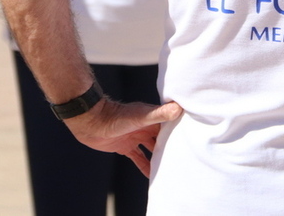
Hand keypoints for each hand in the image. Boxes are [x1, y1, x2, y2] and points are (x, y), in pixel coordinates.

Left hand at [65, 98, 183, 176]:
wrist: (90, 122)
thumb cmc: (115, 116)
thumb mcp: (139, 116)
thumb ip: (158, 114)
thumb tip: (179, 108)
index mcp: (151, 118)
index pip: (169, 124)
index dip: (180, 129)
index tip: (193, 136)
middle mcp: (145, 127)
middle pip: (162, 138)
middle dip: (172, 145)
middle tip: (185, 156)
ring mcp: (135, 137)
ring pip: (152, 149)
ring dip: (159, 157)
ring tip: (172, 167)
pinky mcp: (125, 147)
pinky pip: (138, 158)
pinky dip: (145, 166)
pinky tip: (152, 175)